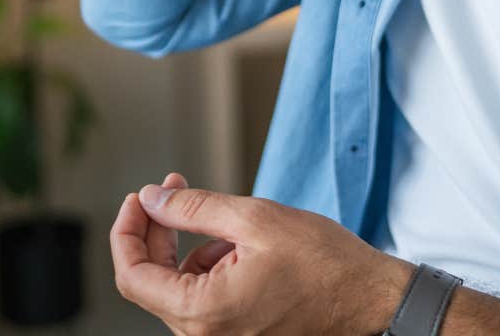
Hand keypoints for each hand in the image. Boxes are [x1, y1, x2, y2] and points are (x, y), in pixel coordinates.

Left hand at [111, 175, 413, 334]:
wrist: (371, 300)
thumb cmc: (325, 264)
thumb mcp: (255, 219)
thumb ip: (193, 208)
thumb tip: (151, 199)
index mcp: (204, 313)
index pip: (133, 275)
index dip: (127, 230)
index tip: (139, 198)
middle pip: (153, 280)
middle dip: (159, 229)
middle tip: (174, 185)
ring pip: (180, 286)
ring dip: (191, 247)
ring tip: (233, 225)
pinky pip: (204, 298)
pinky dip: (211, 265)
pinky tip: (241, 247)